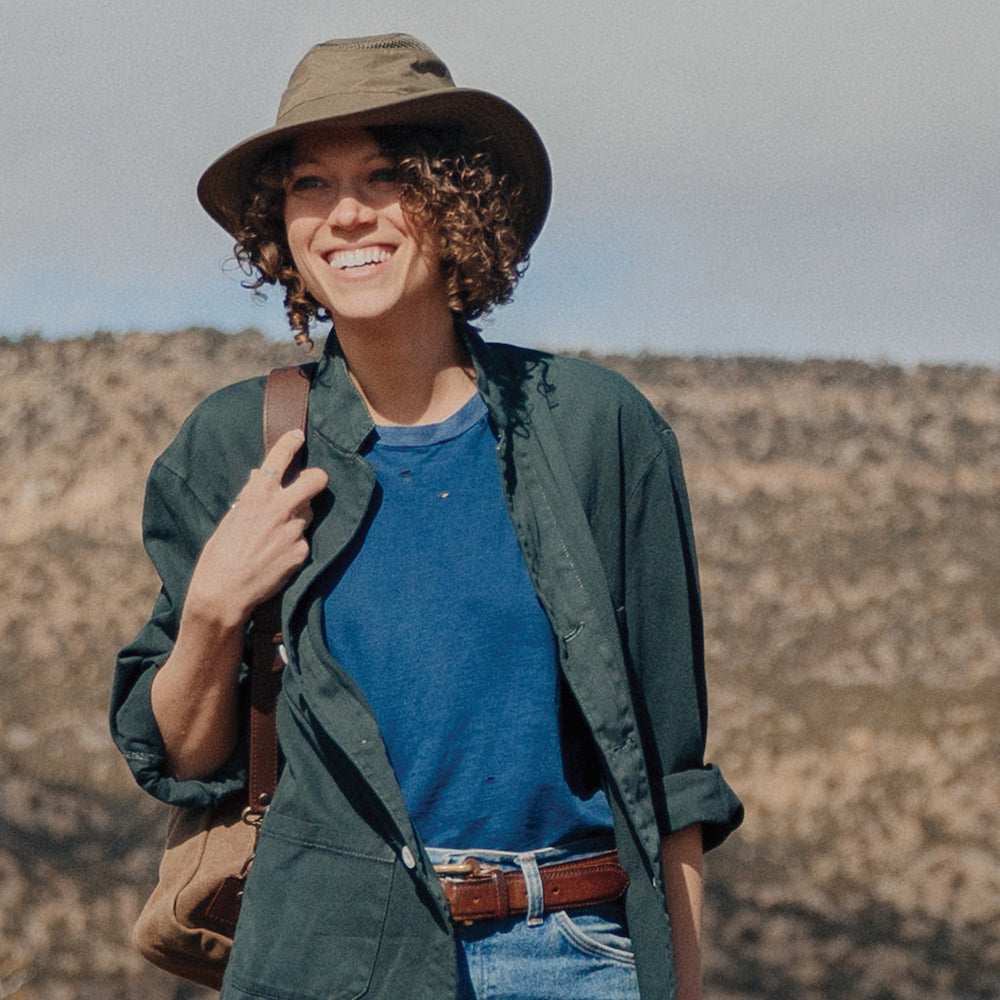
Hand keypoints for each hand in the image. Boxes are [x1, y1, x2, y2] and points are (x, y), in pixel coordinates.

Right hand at [185, 429, 328, 627]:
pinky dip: (294, 545)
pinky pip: (304, 541)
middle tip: (311, 482)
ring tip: (277, 535)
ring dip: (299, 517)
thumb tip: (256, 478)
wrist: (224, 592)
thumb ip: (249, 497)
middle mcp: (279, 508)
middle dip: (317, 478)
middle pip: (317, 479)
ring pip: (309, 513)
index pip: (279, 458)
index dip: (291, 442)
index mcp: (257, 495)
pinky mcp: (302, 551)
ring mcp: (294, 530)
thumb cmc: (220, 554)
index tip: (297, 435)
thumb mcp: (230, 518)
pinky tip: (277, 556)